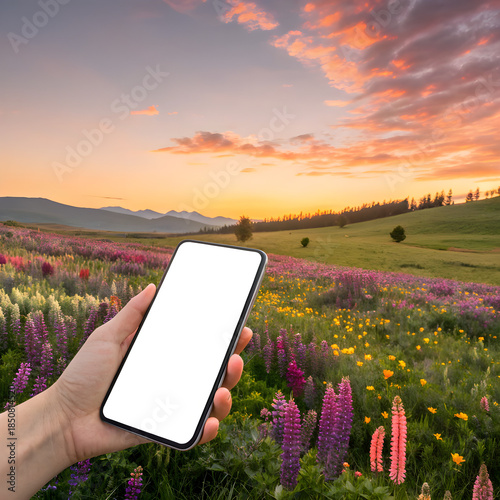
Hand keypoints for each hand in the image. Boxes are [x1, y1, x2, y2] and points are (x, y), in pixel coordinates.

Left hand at [53, 283, 251, 462]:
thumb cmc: (84, 375)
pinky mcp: (164, 429)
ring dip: (226, 395)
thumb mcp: (107, 337)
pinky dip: (207, 429)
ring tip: (222, 389)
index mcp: (163, 356)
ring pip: (211, 401)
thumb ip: (132, 314)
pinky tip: (210, 421)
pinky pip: (193, 432)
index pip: (201, 346)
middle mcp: (173, 379)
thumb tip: (154, 286)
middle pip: (213, 372)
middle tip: (234, 356)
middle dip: (233, 364)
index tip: (240, 328)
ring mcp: (171, 405)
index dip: (224, 338)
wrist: (63, 417)